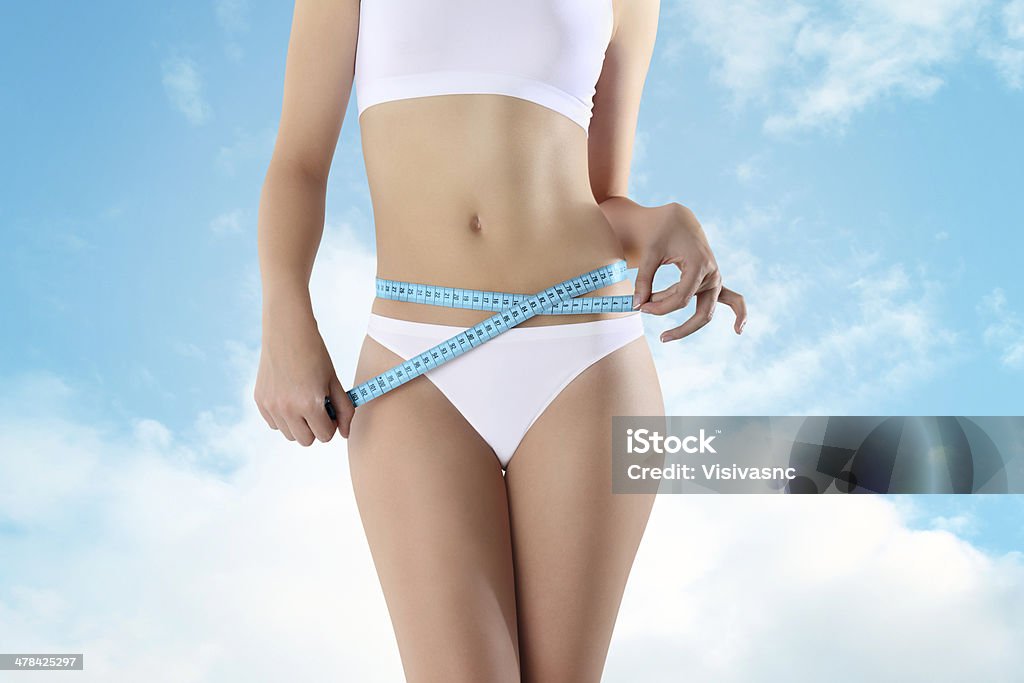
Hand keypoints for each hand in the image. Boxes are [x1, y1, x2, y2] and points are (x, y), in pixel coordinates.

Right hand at [254, 299, 354, 443]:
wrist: (287, 332)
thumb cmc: (315, 354)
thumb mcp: (334, 381)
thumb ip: (344, 410)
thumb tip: (345, 434)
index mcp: (309, 404)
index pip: (325, 435)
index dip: (332, 424)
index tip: (331, 409)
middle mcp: (287, 409)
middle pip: (306, 440)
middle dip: (316, 428)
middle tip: (318, 407)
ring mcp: (270, 406)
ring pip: (289, 435)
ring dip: (299, 425)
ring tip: (303, 400)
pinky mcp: (260, 401)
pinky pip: (274, 424)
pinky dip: (284, 417)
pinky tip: (289, 396)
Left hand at [631, 203, 746, 341]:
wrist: (676, 218)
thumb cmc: (662, 233)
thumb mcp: (649, 254)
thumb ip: (643, 280)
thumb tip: (635, 305)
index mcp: (699, 264)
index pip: (681, 299)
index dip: (659, 308)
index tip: (640, 307)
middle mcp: (712, 273)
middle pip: (702, 312)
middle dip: (680, 328)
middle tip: (660, 338)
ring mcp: (715, 278)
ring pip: (707, 310)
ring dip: (686, 323)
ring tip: (665, 335)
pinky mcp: (713, 281)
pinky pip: (733, 299)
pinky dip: (739, 313)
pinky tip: (738, 329)